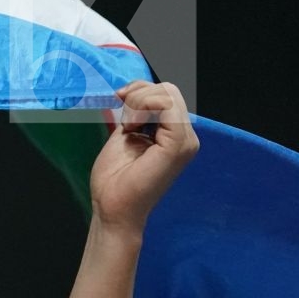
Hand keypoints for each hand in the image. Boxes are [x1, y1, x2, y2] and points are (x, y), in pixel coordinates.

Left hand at [87, 80, 199, 232]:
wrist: (112, 208)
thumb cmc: (115, 180)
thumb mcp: (125, 136)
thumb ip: (135, 115)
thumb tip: (133, 92)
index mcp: (174, 135)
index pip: (166, 94)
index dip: (140, 90)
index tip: (119, 98)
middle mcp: (186, 137)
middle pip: (169, 90)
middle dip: (138, 94)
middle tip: (123, 119)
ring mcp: (186, 141)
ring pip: (167, 94)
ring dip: (138, 103)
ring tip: (127, 127)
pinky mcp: (178, 144)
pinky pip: (166, 106)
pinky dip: (142, 108)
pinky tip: (132, 128)